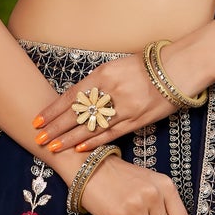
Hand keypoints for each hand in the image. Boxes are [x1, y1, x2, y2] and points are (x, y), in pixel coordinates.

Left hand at [33, 48, 194, 159]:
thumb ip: (98, 82)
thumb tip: (79, 98)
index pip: (70, 96)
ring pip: (90, 127)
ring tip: (53, 148)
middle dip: (55, 127)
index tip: (37, 120)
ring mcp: (123, 107)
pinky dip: (94, 141)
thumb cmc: (147, 66)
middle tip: (38, 138)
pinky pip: (111, 133)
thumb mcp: (117, 66)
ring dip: (70, 139)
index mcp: (102, 74)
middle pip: (76, 113)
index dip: (52, 110)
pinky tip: (80, 149)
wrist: (177, 69)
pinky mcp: (136, 120)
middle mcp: (110, 91)